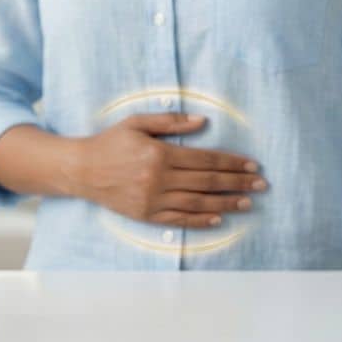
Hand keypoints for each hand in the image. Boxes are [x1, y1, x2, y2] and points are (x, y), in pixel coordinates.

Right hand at [58, 113, 263, 227]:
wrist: (80, 170)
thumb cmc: (109, 142)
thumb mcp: (136, 122)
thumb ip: (170, 121)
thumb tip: (202, 122)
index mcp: (159, 153)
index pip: (205, 160)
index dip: (232, 163)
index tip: (252, 165)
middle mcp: (158, 178)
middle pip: (207, 182)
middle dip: (237, 183)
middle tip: (261, 186)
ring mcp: (152, 199)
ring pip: (198, 203)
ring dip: (226, 203)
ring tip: (248, 203)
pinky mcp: (146, 215)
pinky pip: (179, 219)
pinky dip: (200, 220)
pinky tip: (218, 219)